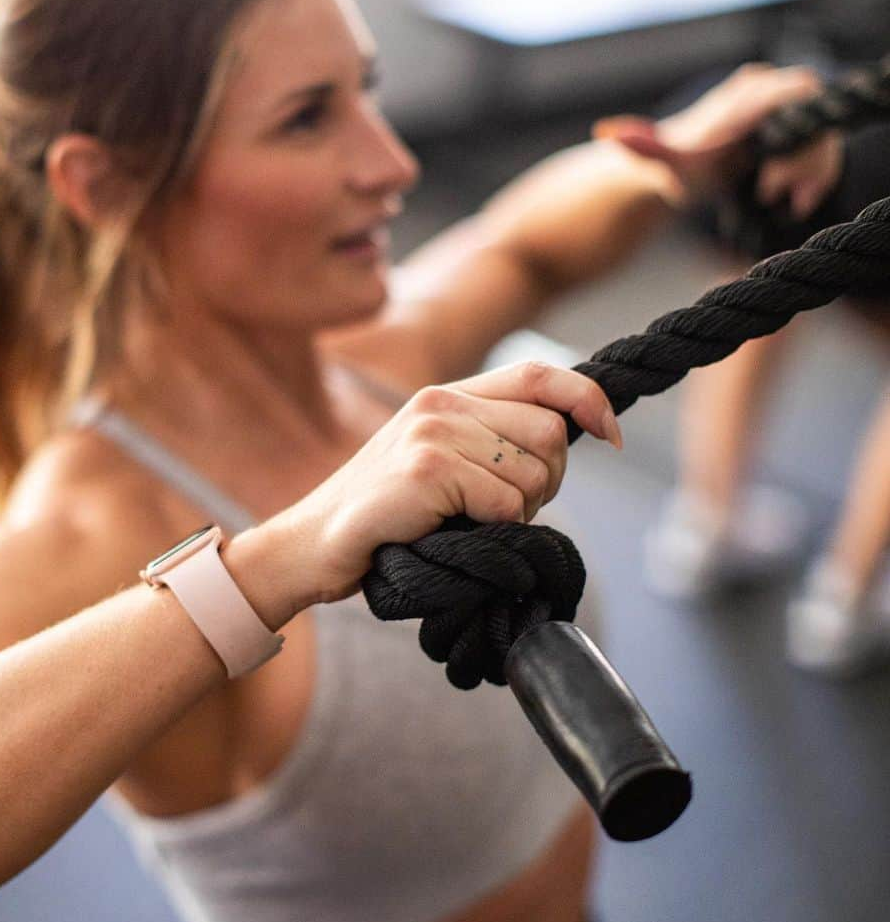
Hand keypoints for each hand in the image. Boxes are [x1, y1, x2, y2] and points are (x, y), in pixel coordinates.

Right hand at [275, 362, 620, 605]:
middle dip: (548, 482)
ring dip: (518, 514)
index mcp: (448, 395)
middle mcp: (442, 402)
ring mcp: (432, 433)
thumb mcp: (437, 463)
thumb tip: (567, 438)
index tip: (612, 435)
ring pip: (534, 474)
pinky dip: (493, 531)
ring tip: (469, 525)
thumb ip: (490, 441)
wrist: (309, 547)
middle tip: (505, 512)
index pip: (542, 375)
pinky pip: (505, 505)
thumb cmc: (383, 517)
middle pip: (551, 432)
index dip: (589, 400)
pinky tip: (453, 535)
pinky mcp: (426, 470)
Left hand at [593, 62, 842, 214]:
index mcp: (752, 92)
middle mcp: (775, 93)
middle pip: (819, 120)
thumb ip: (646, 146)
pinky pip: (826, 153)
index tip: (770, 176)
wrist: (685, 173)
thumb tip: (605, 133)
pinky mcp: (800, 135)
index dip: (799, 133)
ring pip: (827, 140)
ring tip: (781, 202)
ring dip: (811, 176)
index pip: (802, 93)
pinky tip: (792, 204)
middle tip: (767, 193)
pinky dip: (815, 180)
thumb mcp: (669, 161)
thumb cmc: (680, 167)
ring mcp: (790, 113)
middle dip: (805, 162)